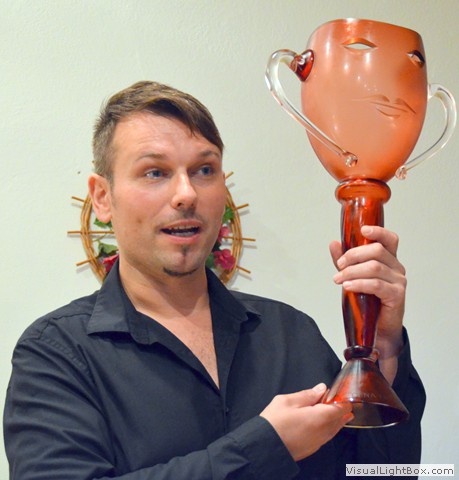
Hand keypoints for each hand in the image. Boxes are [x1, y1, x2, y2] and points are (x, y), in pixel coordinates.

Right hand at [259, 384, 352, 460]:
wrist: (265, 447)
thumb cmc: (275, 422)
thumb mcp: (288, 401)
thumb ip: (307, 394)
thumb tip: (321, 389)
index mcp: (320, 417)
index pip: (341, 408)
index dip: (342, 398)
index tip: (338, 392)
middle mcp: (323, 432)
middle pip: (340, 419)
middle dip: (340, 409)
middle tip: (335, 400)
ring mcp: (319, 442)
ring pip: (334, 429)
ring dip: (335, 419)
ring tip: (332, 410)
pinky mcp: (312, 448)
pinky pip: (326, 436)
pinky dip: (328, 427)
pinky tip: (321, 422)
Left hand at [330, 226, 405, 381]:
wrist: (377, 328)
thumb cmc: (367, 300)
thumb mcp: (353, 276)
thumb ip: (345, 260)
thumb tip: (334, 243)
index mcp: (389, 259)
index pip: (390, 239)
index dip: (377, 231)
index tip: (362, 229)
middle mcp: (397, 267)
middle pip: (377, 250)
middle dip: (353, 255)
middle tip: (339, 266)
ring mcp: (399, 281)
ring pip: (374, 267)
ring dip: (352, 272)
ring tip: (338, 279)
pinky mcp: (397, 295)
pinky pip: (376, 284)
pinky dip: (359, 283)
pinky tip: (347, 287)